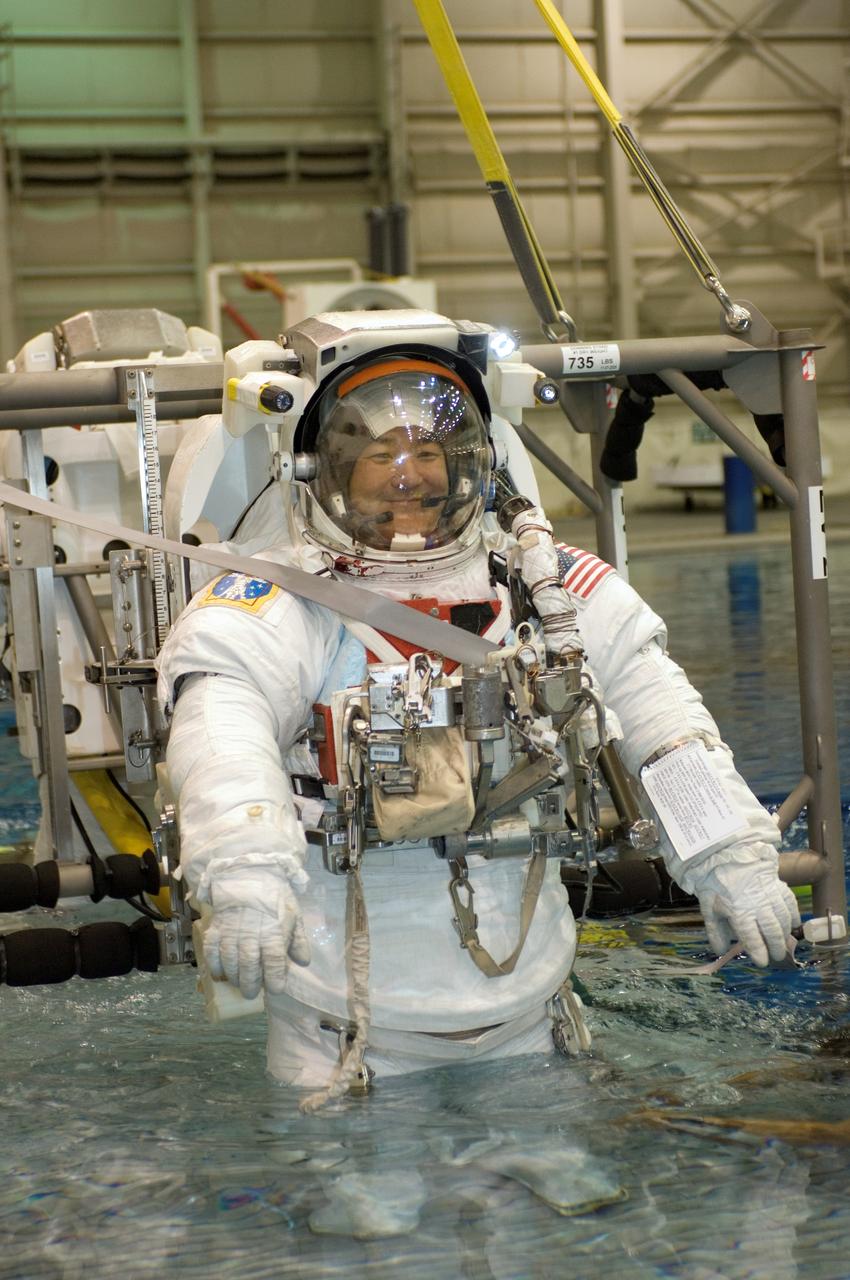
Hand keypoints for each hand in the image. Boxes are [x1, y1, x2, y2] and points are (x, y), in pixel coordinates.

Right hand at [204, 869, 310, 999]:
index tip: (275, 989)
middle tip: (252, 993)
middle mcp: (251, 936)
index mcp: (273, 933)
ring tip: (239, 983)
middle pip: (250, 967)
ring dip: (234, 977)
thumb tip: (303, 962)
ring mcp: (231, 933)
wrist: (249, 875)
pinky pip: (212, 953)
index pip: (274, 963)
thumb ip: (298, 940)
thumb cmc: (274, 897)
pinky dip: (215, 966)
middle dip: (251, 984)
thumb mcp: (293, 915)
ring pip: (230, 963)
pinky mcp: (216, 929)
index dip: (275, 980)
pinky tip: (220, 973)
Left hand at [695, 860, 799, 966]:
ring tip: (785, 943)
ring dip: (786, 933)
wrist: (727, 854)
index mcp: (739, 912)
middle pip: (772, 931)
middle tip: (778, 956)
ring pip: (783, 919)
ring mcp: (770, 895)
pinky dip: (794, 915)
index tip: (762, 962)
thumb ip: (715, 930)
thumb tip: (720, 951)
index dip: (759, 952)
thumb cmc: (715, 882)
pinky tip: (794, 924)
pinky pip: (790, 903)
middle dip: (776, 946)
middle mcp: (758, 906)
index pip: (752, 938)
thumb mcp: (708, 906)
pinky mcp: (777, 885)